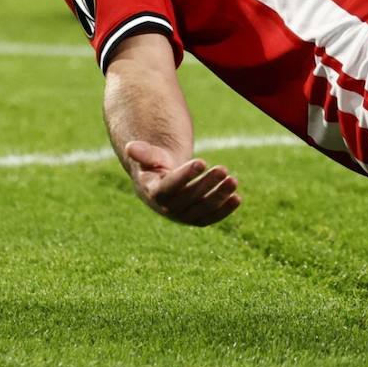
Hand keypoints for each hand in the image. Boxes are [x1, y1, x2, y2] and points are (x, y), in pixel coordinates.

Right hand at [124, 140, 240, 225]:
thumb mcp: (150, 157)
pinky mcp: (196, 219)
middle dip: (207, 183)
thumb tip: (130, 147)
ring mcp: (183, 216)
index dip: (185, 175)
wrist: (163, 182)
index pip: (169, 187)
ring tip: (233, 180)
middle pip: (189, 198)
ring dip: (219, 196)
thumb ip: (144, 153)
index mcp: (153, 192)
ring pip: (202, 209)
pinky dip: (224, 210)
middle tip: (223, 169)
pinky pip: (211, 218)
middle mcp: (167, 209)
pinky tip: (237, 198)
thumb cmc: (156, 166)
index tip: (202, 161)